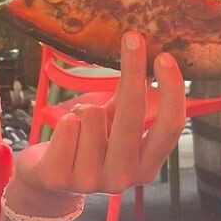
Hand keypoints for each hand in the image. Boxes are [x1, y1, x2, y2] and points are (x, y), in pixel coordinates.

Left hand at [10, 32, 186, 209]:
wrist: (49, 182)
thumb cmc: (89, 146)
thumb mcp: (115, 126)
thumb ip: (130, 101)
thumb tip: (146, 55)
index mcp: (146, 166)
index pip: (170, 128)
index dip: (171, 91)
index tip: (165, 57)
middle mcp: (123, 178)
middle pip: (133, 116)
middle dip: (133, 71)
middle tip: (133, 38)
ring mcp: (91, 181)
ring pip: (93, 115)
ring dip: (83, 110)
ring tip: (78, 125)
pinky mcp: (59, 177)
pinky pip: (67, 125)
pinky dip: (65, 120)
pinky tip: (64, 135)